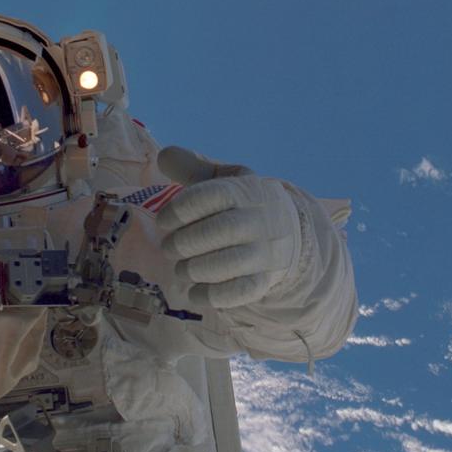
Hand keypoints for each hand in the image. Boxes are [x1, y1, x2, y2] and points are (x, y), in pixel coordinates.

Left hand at [156, 147, 299, 308]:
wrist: (288, 232)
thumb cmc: (241, 203)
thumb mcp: (223, 179)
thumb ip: (192, 168)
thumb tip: (164, 156)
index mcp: (244, 190)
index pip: (212, 195)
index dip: (180, 209)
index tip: (163, 221)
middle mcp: (257, 220)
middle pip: (219, 230)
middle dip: (184, 243)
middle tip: (169, 248)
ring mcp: (263, 252)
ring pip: (229, 263)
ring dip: (195, 269)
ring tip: (180, 270)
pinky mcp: (264, 280)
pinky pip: (240, 292)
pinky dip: (213, 296)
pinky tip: (194, 293)